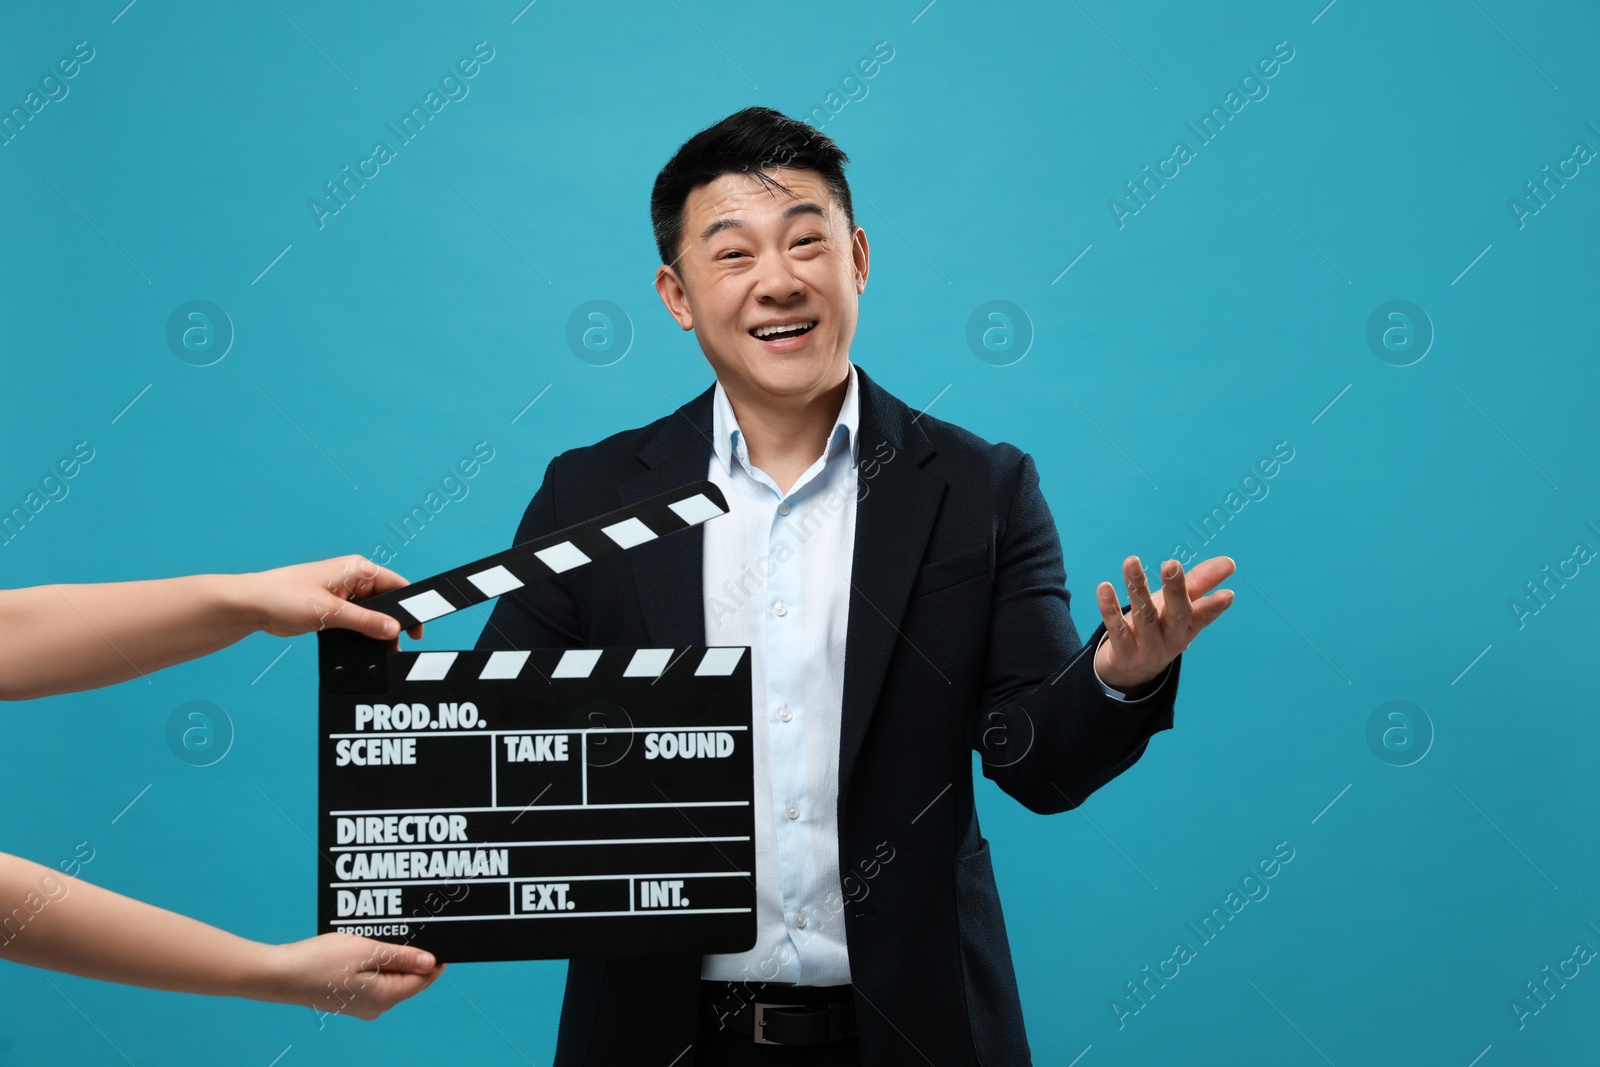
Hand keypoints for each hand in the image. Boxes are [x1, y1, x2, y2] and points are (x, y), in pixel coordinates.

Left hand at [238, 555, 420, 641]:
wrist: (252, 605)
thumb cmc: (284, 596)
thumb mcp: (330, 612)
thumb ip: (366, 621)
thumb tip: (394, 629)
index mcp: (357, 569)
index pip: (397, 586)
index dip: (411, 607)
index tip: (419, 628)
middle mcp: (353, 580)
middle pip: (387, 604)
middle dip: (393, 625)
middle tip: (396, 648)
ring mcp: (343, 596)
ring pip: (372, 616)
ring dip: (375, 633)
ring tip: (379, 652)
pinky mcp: (333, 610)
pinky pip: (356, 624)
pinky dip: (360, 636)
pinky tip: (360, 649)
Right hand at [270, 933, 444, 1020]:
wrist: (278, 974)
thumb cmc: (320, 961)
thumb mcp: (367, 952)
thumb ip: (401, 957)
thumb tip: (430, 962)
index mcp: (384, 998)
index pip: (423, 979)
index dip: (435, 958)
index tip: (443, 936)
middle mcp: (376, 1006)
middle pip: (408, 978)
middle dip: (414, 954)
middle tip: (419, 927)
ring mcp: (361, 1004)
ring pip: (390, 976)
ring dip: (394, 954)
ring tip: (394, 930)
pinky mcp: (348, 996)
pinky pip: (373, 977)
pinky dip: (377, 960)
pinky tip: (372, 942)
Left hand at [1094, 555, 1235, 691]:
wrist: (1130, 671)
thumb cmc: (1160, 629)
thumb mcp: (1179, 608)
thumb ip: (1201, 583)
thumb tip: (1229, 562)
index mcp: (1188, 627)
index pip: (1203, 616)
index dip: (1215, 607)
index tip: (1228, 595)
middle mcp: (1171, 638)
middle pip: (1176, 614)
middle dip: (1175, 589)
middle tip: (1172, 564)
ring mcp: (1147, 648)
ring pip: (1144, 617)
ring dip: (1137, 588)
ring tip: (1131, 561)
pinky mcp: (1123, 653)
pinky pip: (1116, 630)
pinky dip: (1110, 609)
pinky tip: (1104, 587)